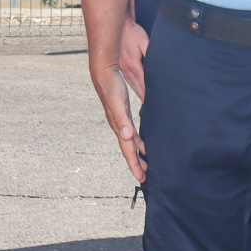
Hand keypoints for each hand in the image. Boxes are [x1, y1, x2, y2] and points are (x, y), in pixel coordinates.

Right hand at [88, 52, 147, 182]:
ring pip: (131, 143)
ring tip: (146, 165)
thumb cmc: (111, 87)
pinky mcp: (124, 114)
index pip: (128, 150)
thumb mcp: (118, 103)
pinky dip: (138, 141)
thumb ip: (122, 120)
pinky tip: (144, 144)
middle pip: (129, 150)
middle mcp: (119, 126)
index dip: (134, 164)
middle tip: (145, 177)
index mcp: (119, 126)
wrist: (104, 73)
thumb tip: (127, 137)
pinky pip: (132, 133)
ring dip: (138, 154)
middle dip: (136, 164)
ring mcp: (121, 121)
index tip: (142, 177)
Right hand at [116, 18, 149, 102]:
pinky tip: (140, 93)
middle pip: (138, 88)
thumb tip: (155, 65)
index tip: (153, 106)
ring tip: (147, 105)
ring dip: (140, 95)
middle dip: (145, 99)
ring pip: (133, 86)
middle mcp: (127, 70)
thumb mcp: (144, 41)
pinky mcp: (122, 67)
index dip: (148, 95)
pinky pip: (130, 81)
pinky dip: (136, 88)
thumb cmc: (133, 32)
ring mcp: (123, 69)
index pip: (143, 84)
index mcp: (133, 65)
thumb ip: (149, 54)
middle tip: (152, 111)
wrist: (118, 26)